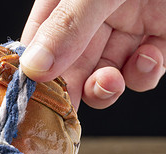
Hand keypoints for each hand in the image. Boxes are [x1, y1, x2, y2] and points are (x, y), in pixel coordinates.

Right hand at [19, 0, 165, 109]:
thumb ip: (68, 25)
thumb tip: (35, 67)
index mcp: (67, 0)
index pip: (39, 41)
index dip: (34, 72)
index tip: (33, 98)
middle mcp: (93, 17)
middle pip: (69, 65)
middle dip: (70, 89)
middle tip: (66, 110)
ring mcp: (126, 29)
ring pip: (103, 75)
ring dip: (104, 87)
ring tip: (110, 82)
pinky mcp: (158, 39)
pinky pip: (141, 70)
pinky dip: (143, 73)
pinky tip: (148, 57)